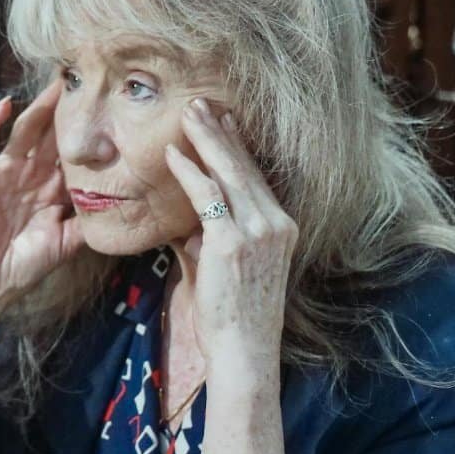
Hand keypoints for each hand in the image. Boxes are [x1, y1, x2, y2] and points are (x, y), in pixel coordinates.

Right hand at [0, 78, 83, 308]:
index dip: (85, 131)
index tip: (105, 107)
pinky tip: (4, 105)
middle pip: (49, 133)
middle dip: (64, 109)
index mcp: (50, 186)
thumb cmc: (27, 264)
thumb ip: (90, 222)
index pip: (70, 151)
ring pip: (23, 131)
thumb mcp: (68, 241)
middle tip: (83, 80)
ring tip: (54, 86)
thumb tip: (125, 209)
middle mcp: (29, 172)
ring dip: (38, 108)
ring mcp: (4, 171)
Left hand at [164, 97, 296, 365]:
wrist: (243, 350)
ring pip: (229, 173)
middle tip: (201, 103)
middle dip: (221, 132)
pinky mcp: (231, 242)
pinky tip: (173, 153)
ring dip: (206, 139)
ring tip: (187, 114)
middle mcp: (276, 224)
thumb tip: (186, 224)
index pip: (257, 177)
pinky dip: (189, 172)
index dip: (239, 146)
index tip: (224, 119)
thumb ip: (210, 240)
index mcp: (281, 228)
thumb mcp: (227, 268)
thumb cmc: (233, 315)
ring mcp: (257, 232)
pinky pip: (207, 196)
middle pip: (246, 167)